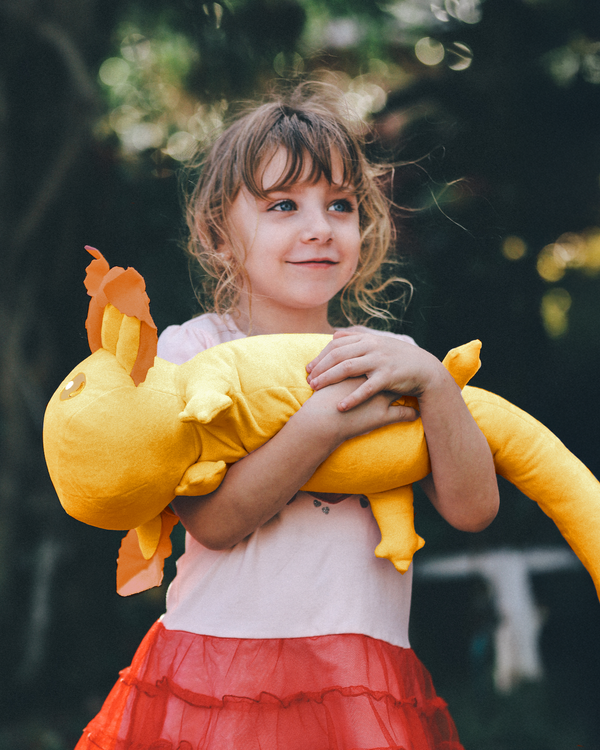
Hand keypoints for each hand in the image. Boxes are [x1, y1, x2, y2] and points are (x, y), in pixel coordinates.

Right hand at [299, 377, 418, 443]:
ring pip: (401, 394)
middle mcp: (373, 382)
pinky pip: (403, 415)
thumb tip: (333, 369)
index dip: (386, 364)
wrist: (321, 421)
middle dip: (402, 374)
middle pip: (393, 374)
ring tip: (418, 394)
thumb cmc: (321, 404)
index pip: (380, 365)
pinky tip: (417, 415)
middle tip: (409, 374)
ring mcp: (380, 399)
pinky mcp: (383, 416)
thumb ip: (334, 376)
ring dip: (410, 394)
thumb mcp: (329, 385)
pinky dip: (410, 415)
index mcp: (362, 373)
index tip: (394, 365)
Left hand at [306, 330, 444, 411]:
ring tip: (315, 389)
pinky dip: (352, 398)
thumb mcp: (378, 343)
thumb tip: (334, 333)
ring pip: (347, 368)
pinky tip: (340, 406)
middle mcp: (371, 347)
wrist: (425, 369)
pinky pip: (366, 388)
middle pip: (337, 355)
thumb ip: (356, 337)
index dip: (320, 356)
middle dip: (320, 368)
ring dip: (328, 379)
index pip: (336, 345)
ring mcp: (379, 361)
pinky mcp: (388, 376)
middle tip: (308, 380)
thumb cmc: (398, 358)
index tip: (309, 368)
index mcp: (367, 339)